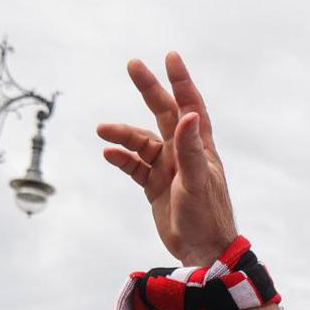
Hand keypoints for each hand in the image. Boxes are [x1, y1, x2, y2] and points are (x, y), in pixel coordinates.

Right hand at [97, 52, 237, 266]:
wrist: (202, 252)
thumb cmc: (206, 217)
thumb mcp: (197, 182)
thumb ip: (190, 150)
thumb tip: (187, 114)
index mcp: (199, 149)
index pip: (190, 107)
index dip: (181, 82)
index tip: (170, 57)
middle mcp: (183, 154)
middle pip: (164, 114)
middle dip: (149, 89)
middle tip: (133, 64)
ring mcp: (168, 170)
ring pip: (142, 142)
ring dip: (123, 134)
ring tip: (102, 130)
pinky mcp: (155, 187)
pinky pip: (134, 166)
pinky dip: (121, 158)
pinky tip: (108, 154)